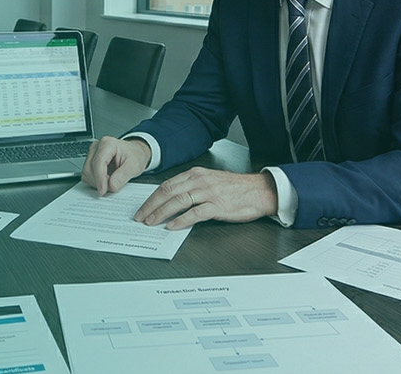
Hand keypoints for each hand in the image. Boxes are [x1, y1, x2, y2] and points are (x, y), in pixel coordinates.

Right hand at [82, 136, 151, 196]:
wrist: (134, 153)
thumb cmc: (135, 155)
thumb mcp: (134, 166)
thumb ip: (123, 176)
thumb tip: (111, 185)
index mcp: (108, 144)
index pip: (98, 162)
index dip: (100, 178)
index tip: (103, 190)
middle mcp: (97, 147)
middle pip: (89, 169)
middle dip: (99, 182)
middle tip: (112, 186)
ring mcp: (92, 154)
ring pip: (86, 173)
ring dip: (96, 183)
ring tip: (110, 181)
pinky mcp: (90, 161)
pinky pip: (87, 175)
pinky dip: (95, 182)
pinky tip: (105, 180)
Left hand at [134, 168, 278, 229]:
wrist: (259, 191)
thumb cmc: (235, 188)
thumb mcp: (209, 181)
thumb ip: (191, 187)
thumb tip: (171, 199)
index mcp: (196, 174)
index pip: (167, 185)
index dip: (152, 197)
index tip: (143, 207)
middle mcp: (200, 181)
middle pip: (168, 192)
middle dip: (151, 206)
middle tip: (141, 217)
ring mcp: (208, 193)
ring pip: (178, 201)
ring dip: (161, 213)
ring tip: (152, 222)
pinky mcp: (218, 206)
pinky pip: (195, 213)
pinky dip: (181, 220)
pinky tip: (172, 226)